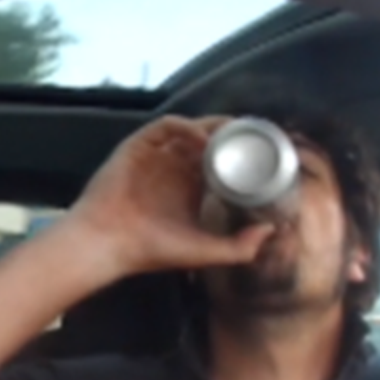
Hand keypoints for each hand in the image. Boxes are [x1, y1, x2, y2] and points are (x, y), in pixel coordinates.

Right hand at [60, 115, 275, 276]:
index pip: (220, 163)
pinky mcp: (138, 147)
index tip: (261, 153)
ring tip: (231, 133)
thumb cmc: (150, 250)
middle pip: (208, 141)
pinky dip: (185, 127)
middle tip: (252, 135)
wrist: (108, 243)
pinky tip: (202, 139)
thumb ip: (239, 247)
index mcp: (189, 189)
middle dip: (230, 135)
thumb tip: (271, 231)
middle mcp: (174, 169)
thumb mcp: (203, 252)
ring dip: (211, 128)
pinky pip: (165, 126)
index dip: (240, 156)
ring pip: (190, 129)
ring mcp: (156, 156)